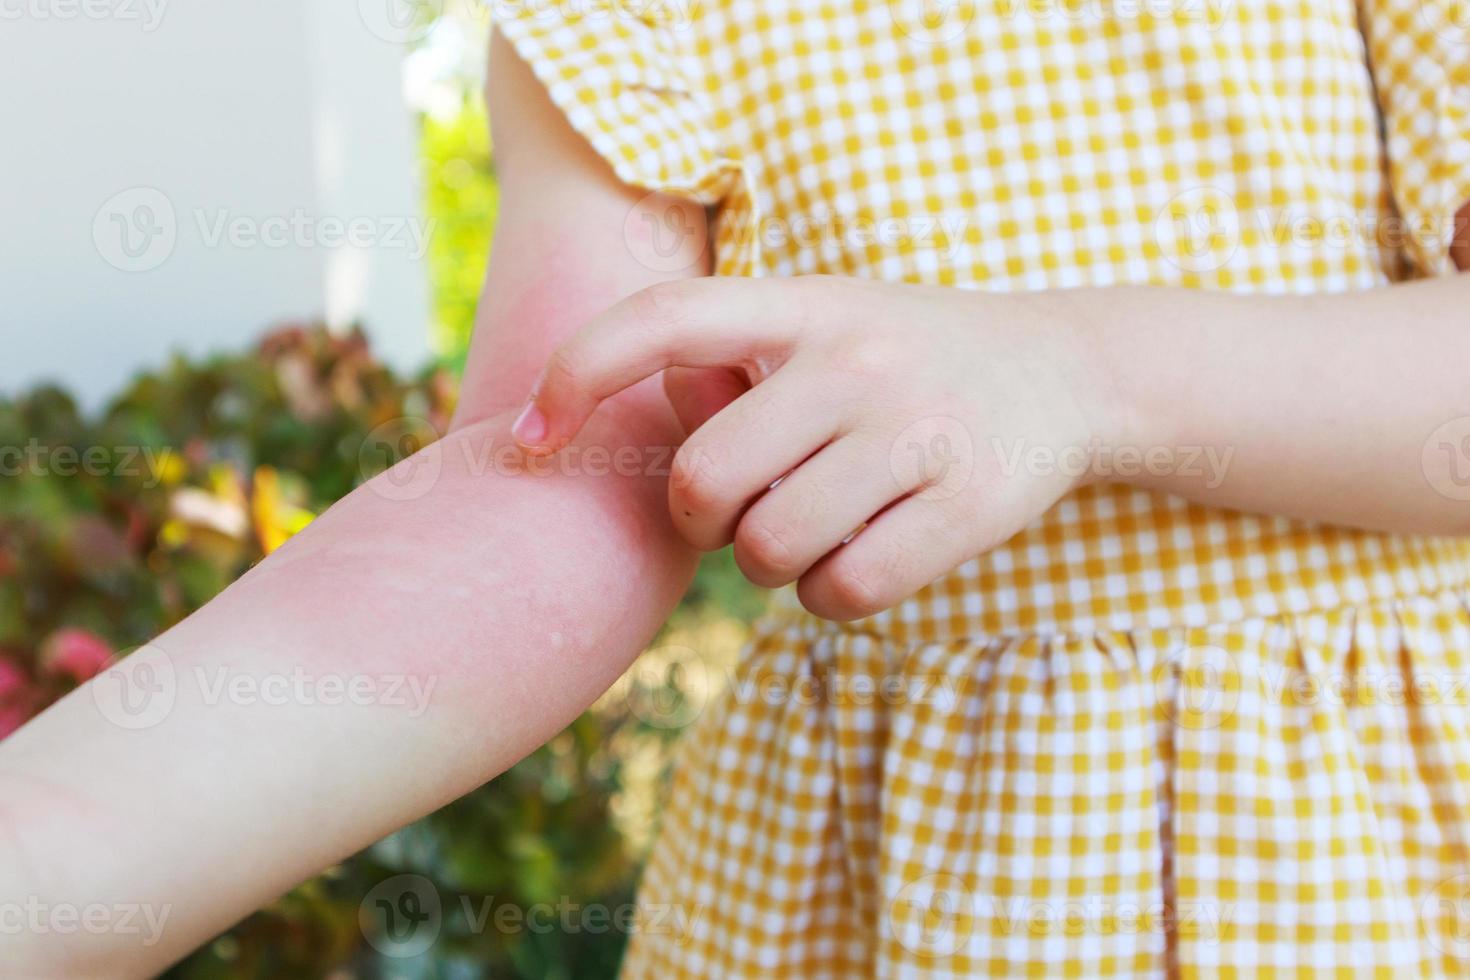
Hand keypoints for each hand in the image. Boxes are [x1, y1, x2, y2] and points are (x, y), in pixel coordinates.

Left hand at [511, 276, 1112, 619]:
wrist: (1066, 371)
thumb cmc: (903, 360)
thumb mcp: (821, 325)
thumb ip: (726, 362)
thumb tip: (639, 424)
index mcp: (802, 304)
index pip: (660, 321)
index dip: (575, 375)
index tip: (525, 438)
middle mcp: (855, 358)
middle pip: (703, 483)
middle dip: (701, 520)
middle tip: (742, 509)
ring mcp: (916, 431)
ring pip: (769, 549)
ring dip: (769, 563)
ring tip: (814, 527)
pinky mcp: (968, 507)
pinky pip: (842, 593)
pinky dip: (828, 595)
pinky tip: (859, 555)